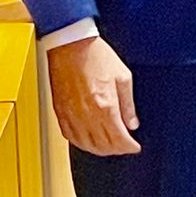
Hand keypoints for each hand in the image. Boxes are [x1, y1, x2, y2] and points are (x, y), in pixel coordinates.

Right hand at [47, 36, 139, 155]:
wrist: (72, 46)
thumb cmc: (97, 56)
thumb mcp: (123, 77)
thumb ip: (128, 105)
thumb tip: (132, 123)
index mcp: (105, 105)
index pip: (119, 138)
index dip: (129, 146)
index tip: (135, 147)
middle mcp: (87, 114)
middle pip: (103, 145)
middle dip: (117, 150)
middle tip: (125, 147)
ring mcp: (71, 115)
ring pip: (86, 145)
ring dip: (100, 150)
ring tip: (110, 147)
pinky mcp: (60, 113)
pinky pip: (70, 136)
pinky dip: (81, 143)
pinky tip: (88, 141)